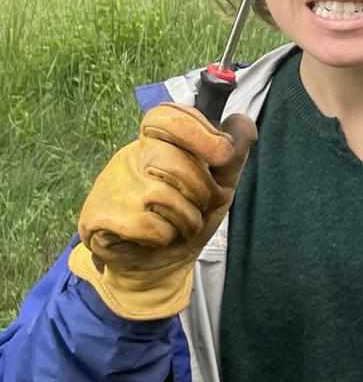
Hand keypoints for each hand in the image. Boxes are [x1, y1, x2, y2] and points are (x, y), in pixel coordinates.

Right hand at [68, 104, 256, 319]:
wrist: (154, 264)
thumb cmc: (186, 219)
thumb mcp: (216, 186)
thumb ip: (231, 156)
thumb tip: (243, 120)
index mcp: (155, 144)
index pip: (166, 116)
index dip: (197, 130)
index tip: (223, 153)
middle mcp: (130, 159)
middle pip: (175, 161)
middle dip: (203, 191)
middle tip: (200, 206)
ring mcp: (113, 186)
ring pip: (164, 195)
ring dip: (187, 219)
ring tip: (180, 225)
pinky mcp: (100, 218)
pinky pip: (150, 226)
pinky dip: (166, 237)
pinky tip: (156, 238)